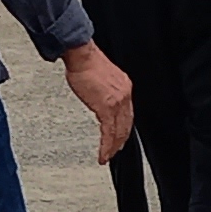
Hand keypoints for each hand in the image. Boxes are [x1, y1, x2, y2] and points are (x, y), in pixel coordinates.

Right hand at [60, 42, 135, 165]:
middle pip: (127, 124)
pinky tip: (103, 153)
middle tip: (115, 151)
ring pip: (119, 131)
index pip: (128, 113)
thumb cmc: (86, 62)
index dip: (124, 128)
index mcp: (124, 87)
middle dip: (121, 141)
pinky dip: (106, 145)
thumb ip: (104, 91)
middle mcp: (125, 95)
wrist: (82, 55)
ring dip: (114, 147)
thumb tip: (99, 99)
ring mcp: (117, 101)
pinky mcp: (106, 107)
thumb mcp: (101, 78)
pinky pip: (109, 132)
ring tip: (108, 156)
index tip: (119, 137)